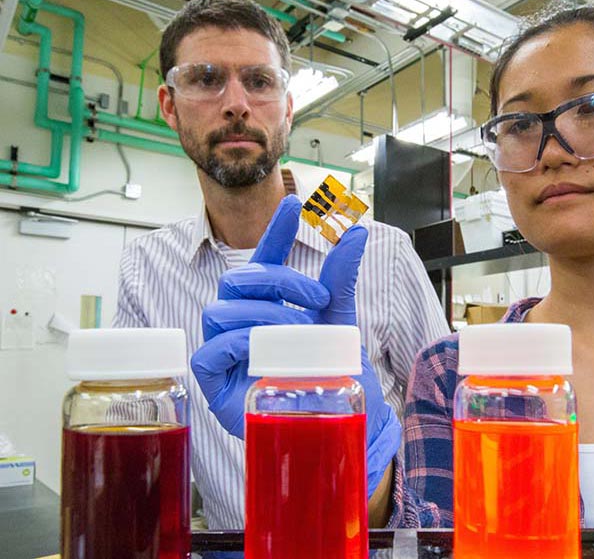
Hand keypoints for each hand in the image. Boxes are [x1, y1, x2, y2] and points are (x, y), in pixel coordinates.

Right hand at [191, 195, 400, 495]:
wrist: (335, 418)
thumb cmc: (328, 369)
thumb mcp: (337, 319)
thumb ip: (339, 278)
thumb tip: (355, 233)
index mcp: (270, 301)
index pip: (266, 259)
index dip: (276, 232)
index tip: (294, 204)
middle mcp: (243, 319)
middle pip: (239, 279)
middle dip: (278, 281)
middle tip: (318, 300)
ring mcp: (226, 347)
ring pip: (223, 311)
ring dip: (264, 316)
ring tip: (299, 335)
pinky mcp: (214, 378)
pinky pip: (210, 351)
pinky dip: (236, 345)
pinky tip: (263, 351)